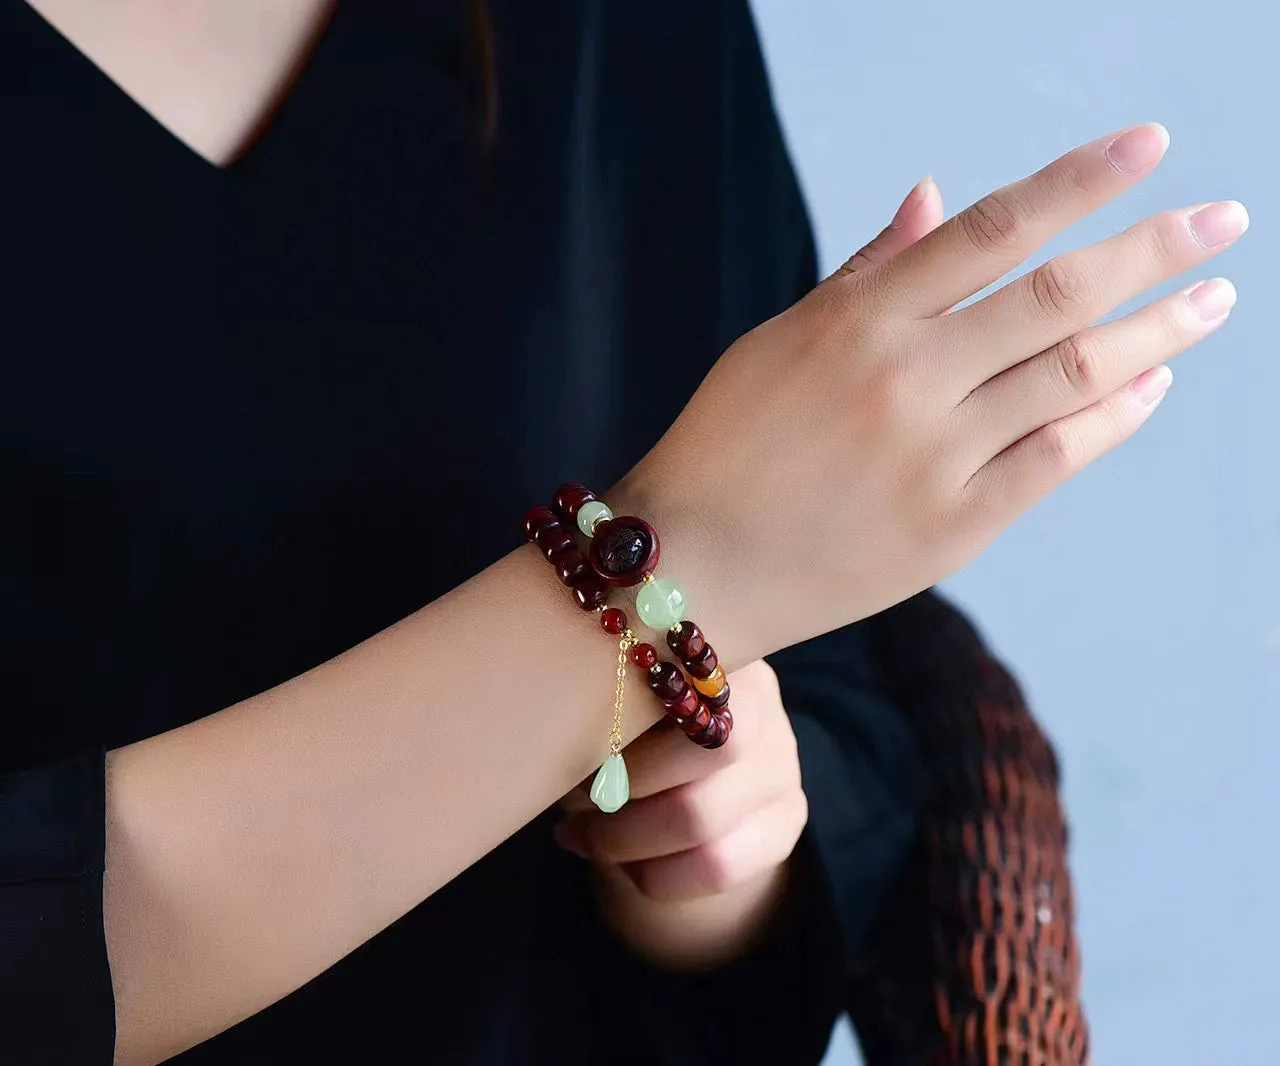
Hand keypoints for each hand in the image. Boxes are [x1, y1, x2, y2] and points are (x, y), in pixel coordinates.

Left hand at [554, 661, 806, 968]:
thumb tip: (543, 729)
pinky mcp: (787, 823)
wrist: (691, 791)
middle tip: (572, 802)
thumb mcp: (621, 707)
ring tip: (580, 835)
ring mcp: (782, 766)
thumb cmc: (634, 733)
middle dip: (621, 787)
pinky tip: (622, 865)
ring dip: (625, 837)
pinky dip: (657, 875)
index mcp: (716, 657)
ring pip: (702, 816)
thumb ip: (601, 705)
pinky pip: (719, 865)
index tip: (570, 744)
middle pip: (703, 751)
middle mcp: (763, 707)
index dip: (624, 718)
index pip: (682, 679)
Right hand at [620, 124, 1245, 664]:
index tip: (1150, 146)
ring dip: (1158, 331)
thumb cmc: (725, 445)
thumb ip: (868, 275)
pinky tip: (1150, 386)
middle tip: (1225, 222)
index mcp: (856, 321)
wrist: (691, 567)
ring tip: (1212, 301)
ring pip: (1074, 375)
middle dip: (1155, 250)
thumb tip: (937, 196)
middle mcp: (904, 380)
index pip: (992, 229)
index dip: (1079, 181)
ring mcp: (933, 457)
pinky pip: (1056, 459)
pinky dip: (1113, 417)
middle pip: (1057, 296)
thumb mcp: (779, 342)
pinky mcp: (952, 527)